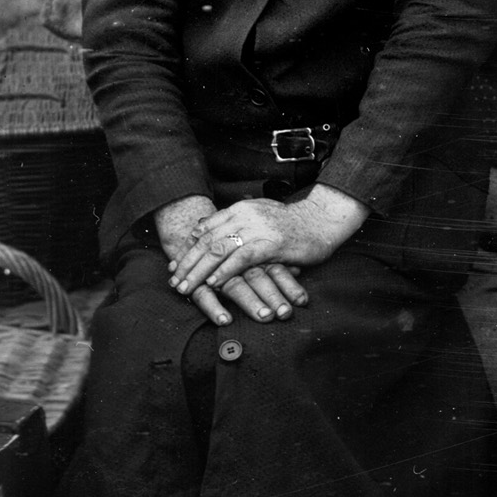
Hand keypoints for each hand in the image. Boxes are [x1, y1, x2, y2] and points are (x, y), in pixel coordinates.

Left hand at [162, 187, 366, 323]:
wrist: (322, 221)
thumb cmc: (291, 223)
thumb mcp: (259, 214)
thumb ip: (234, 220)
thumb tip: (204, 228)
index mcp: (240, 208)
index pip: (204, 230)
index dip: (187, 250)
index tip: (175, 268)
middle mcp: (245, 216)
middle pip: (206, 241)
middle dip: (187, 264)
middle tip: (174, 282)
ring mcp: (258, 229)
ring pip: (218, 250)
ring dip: (199, 272)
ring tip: (187, 288)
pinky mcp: (271, 244)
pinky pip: (241, 259)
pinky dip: (225, 271)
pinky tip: (214, 283)